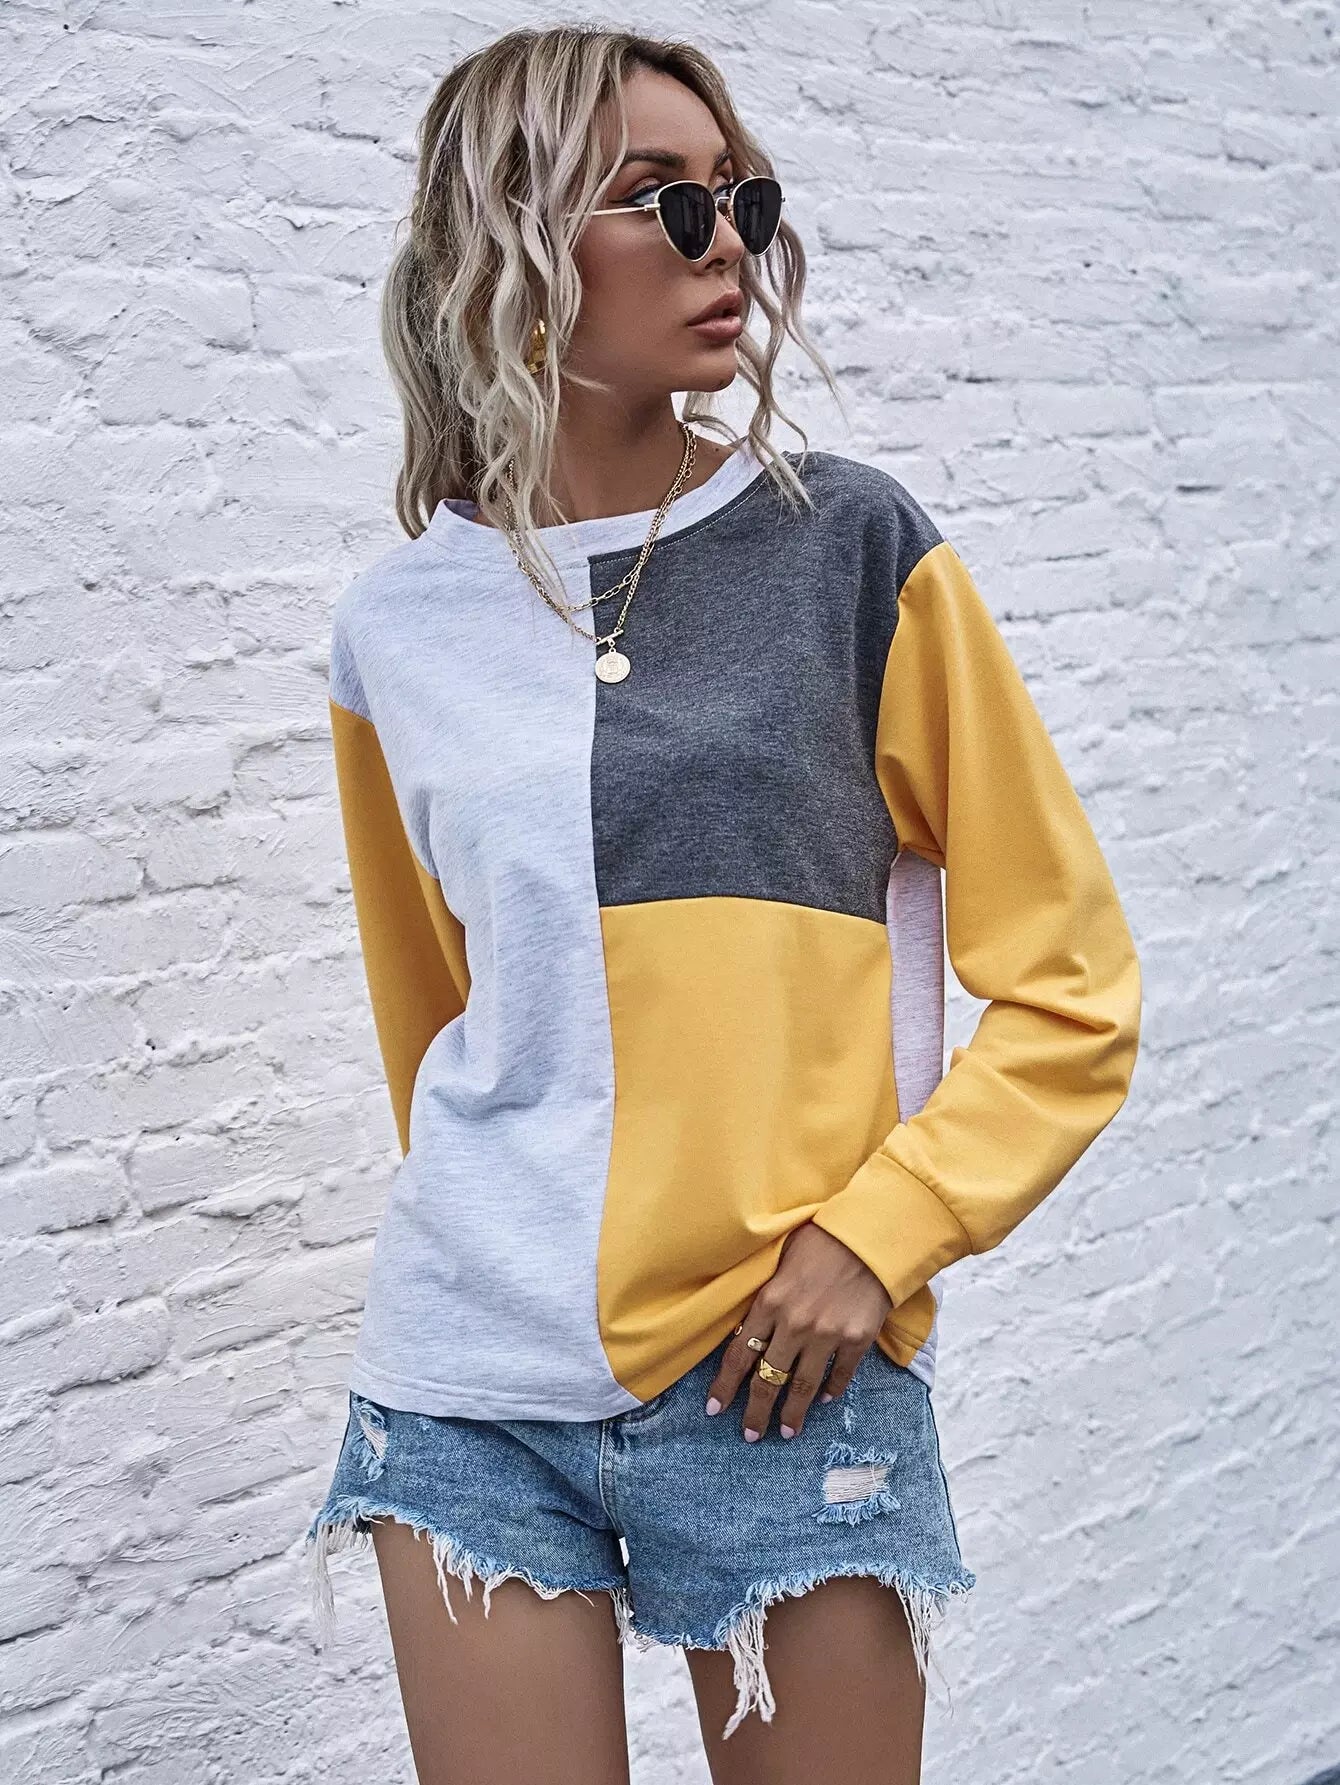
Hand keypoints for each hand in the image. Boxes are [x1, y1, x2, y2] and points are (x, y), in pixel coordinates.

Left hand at [703, 1222, 893, 1441]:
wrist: (869, 1236)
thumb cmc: (820, 1241)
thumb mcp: (779, 1263)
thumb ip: (765, 1299)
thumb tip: (746, 1331)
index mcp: (769, 1302)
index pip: (737, 1355)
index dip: (724, 1387)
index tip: (714, 1409)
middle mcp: (794, 1324)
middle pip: (767, 1380)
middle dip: (755, 1412)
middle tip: (750, 1434)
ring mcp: (827, 1334)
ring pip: (802, 1386)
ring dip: (792, 1414)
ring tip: (786, 1432)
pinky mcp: (856, 1339)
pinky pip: (839, 1376)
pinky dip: (829, 1391)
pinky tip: (822, 1400)